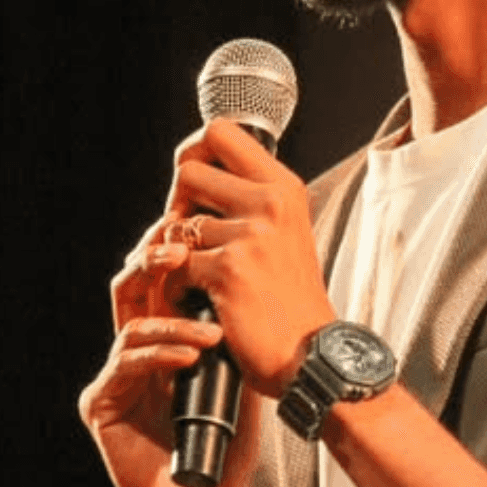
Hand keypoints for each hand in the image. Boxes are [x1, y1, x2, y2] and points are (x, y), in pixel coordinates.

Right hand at [78, 220, 260, 486]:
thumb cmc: (227, 434)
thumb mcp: (239, 364)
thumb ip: (237, 320)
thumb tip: (265, 264)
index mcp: (161, 328)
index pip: (160, 273)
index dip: (176, 244)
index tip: (206, 224)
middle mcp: (133, 345)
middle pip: (132, 283)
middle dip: (157, 259)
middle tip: (188, 249)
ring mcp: (114, 373)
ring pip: (131, 321)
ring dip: (174, 319)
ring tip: (212, 331)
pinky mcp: (101, 404)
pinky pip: (125, 365)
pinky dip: (161, 354)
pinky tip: (191, 356)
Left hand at [163, 118, 336, 397]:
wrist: (311, 354)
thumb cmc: (291, 298)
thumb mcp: (284, 231)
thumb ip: (249, 199)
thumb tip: (192, 173)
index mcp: (284, 187)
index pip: (221, 132)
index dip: (195, 153)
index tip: (194, 184)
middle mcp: (270, 202)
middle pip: (188, 171)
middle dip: (177, 205)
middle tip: (189, 237)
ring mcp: (250, 234)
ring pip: (176, 225)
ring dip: (176, 255)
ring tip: (199, 278)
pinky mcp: (228, 269)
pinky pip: (175, 265)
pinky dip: (178, 288)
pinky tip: (200, 302)